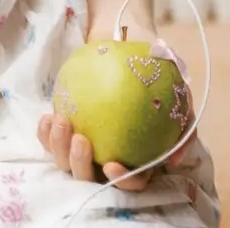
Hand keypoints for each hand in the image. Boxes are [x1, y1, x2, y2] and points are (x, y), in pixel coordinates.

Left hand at [37, 89, 197, 190]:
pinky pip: (50, 139)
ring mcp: (84, 147)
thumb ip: (184, 126)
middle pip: (90, 177)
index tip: (110, 164)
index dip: (121, 181)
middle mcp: (107, 159)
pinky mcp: (64, 131)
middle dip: (80, 165)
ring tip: (60, 122)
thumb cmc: (154, 74)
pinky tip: (48, 117)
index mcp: (136, 159)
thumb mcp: (180, 97)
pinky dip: (46, 133)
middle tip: (81, 140)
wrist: (126, 46)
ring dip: (59, 147)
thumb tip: (173, 158)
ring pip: (66, 162)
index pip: (131, 182)